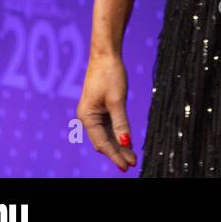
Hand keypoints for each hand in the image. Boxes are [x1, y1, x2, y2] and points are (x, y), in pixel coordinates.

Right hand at [76, 52, 135, 171]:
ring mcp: (93, 113)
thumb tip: (126, 143)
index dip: (115, 156)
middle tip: (132, 164)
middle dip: (117, 153)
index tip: (126, 166)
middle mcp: (88, 117)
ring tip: (132, 156)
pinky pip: (108, 126)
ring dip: (118, 145)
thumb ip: (121, 123)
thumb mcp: (117, 101)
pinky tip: (126, 141)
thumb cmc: (110, 75)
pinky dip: (117, 134)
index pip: (103, 144)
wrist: (105, 55)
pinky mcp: (100, 107)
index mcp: (88, 117)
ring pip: (106, 135)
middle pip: (103, 142)